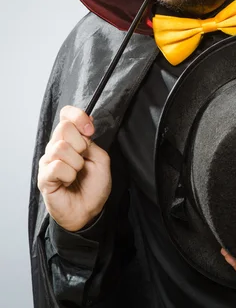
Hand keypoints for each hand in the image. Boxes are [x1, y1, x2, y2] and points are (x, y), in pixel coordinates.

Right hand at [38, 105, 111, 231]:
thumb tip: (84, 127)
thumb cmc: (94, 186)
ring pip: (60, 147)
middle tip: (83, 159)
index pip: (66, 115)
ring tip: (77, 173)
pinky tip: (68, 182)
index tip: (90, 130)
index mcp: (71, 139)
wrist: (89, 211)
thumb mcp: (101, 159)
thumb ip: (92, 142)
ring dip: (76, 163)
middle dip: (80, 144)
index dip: (78, 116)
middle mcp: (56, 147)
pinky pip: (56, 166)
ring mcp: (48, 161)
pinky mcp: (43, 177)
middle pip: (64, 127)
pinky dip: (69, 175)